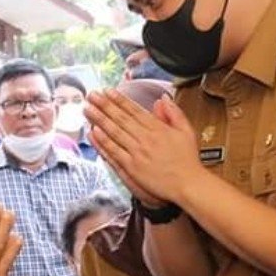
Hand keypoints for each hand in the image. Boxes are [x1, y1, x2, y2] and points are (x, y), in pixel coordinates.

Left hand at [85, 89, 200, 204]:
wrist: (188, 184)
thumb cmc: (188, 160)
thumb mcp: (186, 131)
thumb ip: (174, 113)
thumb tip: (163, 99)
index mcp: (157, 128)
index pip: (134, 110)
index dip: (119, 100)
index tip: (107, 92)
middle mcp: (145, 138)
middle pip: (121, 118)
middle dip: (104, 105)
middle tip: (91, 96)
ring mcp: (137, 153)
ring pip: (114, 133)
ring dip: (99, 120)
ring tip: (88, 109)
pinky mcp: (131, 167)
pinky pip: (114, 152)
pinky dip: (103, 142)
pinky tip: (93, 132)